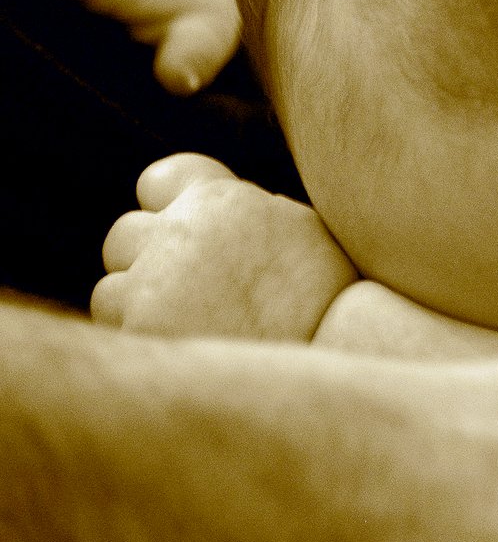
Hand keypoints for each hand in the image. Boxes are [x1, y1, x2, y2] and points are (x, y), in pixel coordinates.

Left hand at [91, 153, 356, 340]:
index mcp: (224, 201)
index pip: (159, 182)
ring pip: (111, 290)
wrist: (341, 355)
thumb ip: (260, 214)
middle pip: (126, 237)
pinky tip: (189, 360)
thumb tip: (241, 207)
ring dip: (140, 311)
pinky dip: (144, 348)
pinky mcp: (142, 332)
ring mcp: (157, 282)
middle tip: (188, 298)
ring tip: (193, 337)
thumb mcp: (306, 236)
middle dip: (147, 265)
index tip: (176, 231)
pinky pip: (118, 336)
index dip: (162, 207)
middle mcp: (183, 233)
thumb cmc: (335, 302)